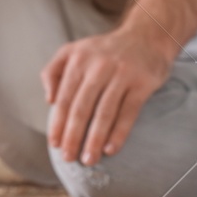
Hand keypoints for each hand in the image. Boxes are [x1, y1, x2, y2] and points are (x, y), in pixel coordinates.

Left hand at [43, 26, 174, 166]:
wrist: (147, 36)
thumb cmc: (103, 50)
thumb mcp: (73, 51)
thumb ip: (53, 71)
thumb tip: (49, 100)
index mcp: (78, 60)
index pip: (65, 98)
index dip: (58, 124)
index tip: (55, 144)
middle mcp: (98, 66)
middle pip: (82, 108)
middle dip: (73, 136)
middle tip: (69, 157)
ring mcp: (121, 74)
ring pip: (104, 113)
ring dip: (95, 139)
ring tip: (89, 159)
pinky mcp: (142, 83)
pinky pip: (128, 112)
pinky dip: (119, 133)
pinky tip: (111, 149)